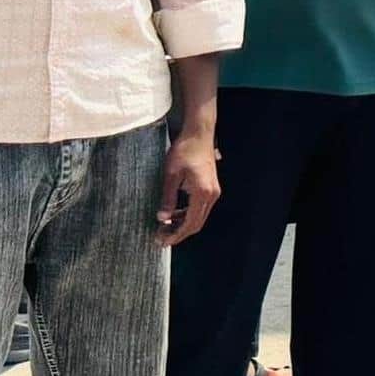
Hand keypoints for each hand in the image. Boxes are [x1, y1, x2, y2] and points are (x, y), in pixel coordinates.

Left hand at [155, 129, 220, 246]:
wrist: (198, 134)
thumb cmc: (184, 150)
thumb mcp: (171, 175)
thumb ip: (168, 198)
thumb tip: (162, 218)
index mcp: (202, 193)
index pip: (190, 222)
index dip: (176, 234)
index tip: (162, 241)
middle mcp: (211, 195)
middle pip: (197, 223)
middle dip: (179, 233)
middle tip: (161, 238)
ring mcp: (213, 191)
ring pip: (199, 217)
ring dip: (183, 224)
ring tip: (165, 228)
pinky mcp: (210, 187)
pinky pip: (200, 208)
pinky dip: (187, 214)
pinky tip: (174, 214)